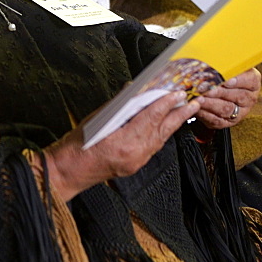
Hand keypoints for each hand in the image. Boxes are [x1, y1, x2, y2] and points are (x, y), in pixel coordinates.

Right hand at [44, 91, 199, 200]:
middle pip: (161, 131)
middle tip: (191, 102)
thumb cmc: (77, 146)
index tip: (176, 94)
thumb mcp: (96, 119)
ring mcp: (136, 162)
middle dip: (178, 115)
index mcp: (124, 142)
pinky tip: (165, 127)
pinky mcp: (135, 165)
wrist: (69, 171)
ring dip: (172, 125)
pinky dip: (161, 134)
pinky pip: (153, 147)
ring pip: (160, 140)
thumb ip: (117, 106)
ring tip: (184, 112)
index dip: (165, 104)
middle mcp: (134, 154)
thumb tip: (132, 90)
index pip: (150, 118)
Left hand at [193, 67, 259, 129]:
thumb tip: (213, 56)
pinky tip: (197, 107)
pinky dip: (205, 113)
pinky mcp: (227, 122)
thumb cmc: (221, 75)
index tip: (227, 80)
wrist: (217, 91)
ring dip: (210, 103)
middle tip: (205, 88)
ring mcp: (239, 111)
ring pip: (226, 108)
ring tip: (199, 97)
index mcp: (252, 82)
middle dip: (219, 92)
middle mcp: (249, 98)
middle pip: (237, 96)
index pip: (250, 80)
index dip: (239, 80)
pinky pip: (217, 119)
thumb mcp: (226, 66)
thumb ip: (223, 63)